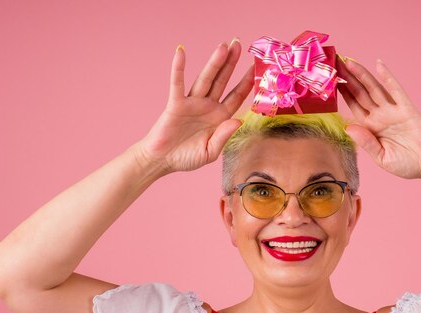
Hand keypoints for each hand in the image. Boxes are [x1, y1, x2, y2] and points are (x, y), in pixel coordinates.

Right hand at [135, 41, 253, 173]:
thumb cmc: (186, 157)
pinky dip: (178, 68)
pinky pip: (177, 83)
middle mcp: (208, 106)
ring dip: (214, 62)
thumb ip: (224, 137)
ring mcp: (192, 103)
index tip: (258, 68)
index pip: (237, 96)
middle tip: (239, 43)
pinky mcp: (176, 104)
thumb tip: (238, 121)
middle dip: (231, 63)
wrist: (162, 161)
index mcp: (219, 117)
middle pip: (223, 80)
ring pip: (206, 79)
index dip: (247, 82)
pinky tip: (181, 52)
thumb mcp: (210, 152)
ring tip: (224, 46)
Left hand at [336, 56, 420, 180]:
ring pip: (374, 89)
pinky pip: (396, 90)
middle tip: (334, 63)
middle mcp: (380, 116)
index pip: (353, 107)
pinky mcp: (407, 109)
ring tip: (348, 62)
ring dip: (361, 75)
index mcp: (372, 128)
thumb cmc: (408, 164)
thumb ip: (366, 143)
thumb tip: (349, 127)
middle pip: (360, 94)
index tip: (328, 82)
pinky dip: (388, 77)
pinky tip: (378, 65)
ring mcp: (393, 111)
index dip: (342, 95)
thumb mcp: (382, 158)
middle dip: (347, 79)